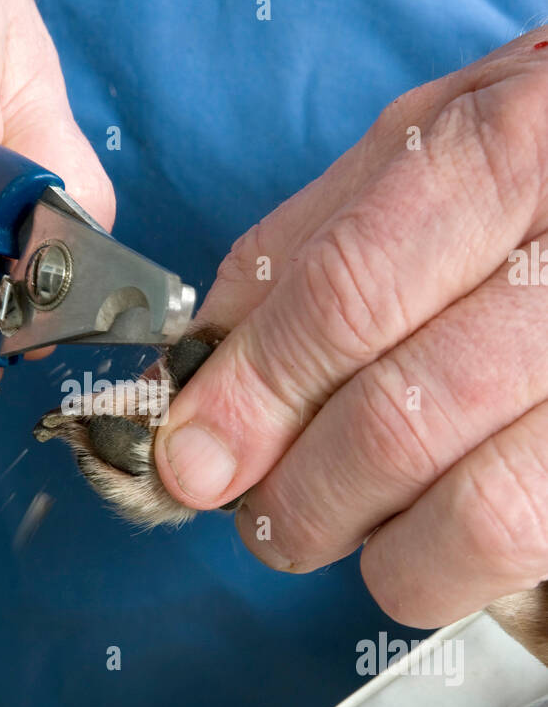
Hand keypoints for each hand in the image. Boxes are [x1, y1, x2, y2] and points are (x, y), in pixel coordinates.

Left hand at [154, 30, 547, 626]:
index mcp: (519, 145)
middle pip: (402, 417)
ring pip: (487, 513)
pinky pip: (542, 548)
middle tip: (266, 518)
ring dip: (385, 555)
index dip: (254, 394)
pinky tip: (442, 534)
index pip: (348, 294)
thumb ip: (310, 238)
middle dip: (300, 496)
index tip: (192, 458)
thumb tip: (208, 359)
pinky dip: (468, 567)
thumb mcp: (436, 140)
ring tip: (353, 538)